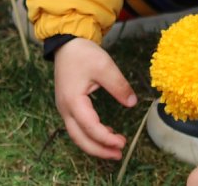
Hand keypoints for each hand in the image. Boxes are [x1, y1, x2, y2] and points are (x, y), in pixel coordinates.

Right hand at [53, 37, 137, 159]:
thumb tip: (132, 103)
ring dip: (95, 144)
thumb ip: (119, 86)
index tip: (122, 143)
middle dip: (99, 150)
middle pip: (80, 138)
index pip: (90, 127)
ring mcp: (64, 108)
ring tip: (115, 148)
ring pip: (77, 135)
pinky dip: (91, 134)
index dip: (106, 138)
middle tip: (119, 154)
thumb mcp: (104, 66)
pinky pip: (78, 127)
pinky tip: (107, 133)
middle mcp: (65, 109)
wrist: (66, 44)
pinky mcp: (68, 106)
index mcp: (73, 101)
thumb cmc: (83, 54)